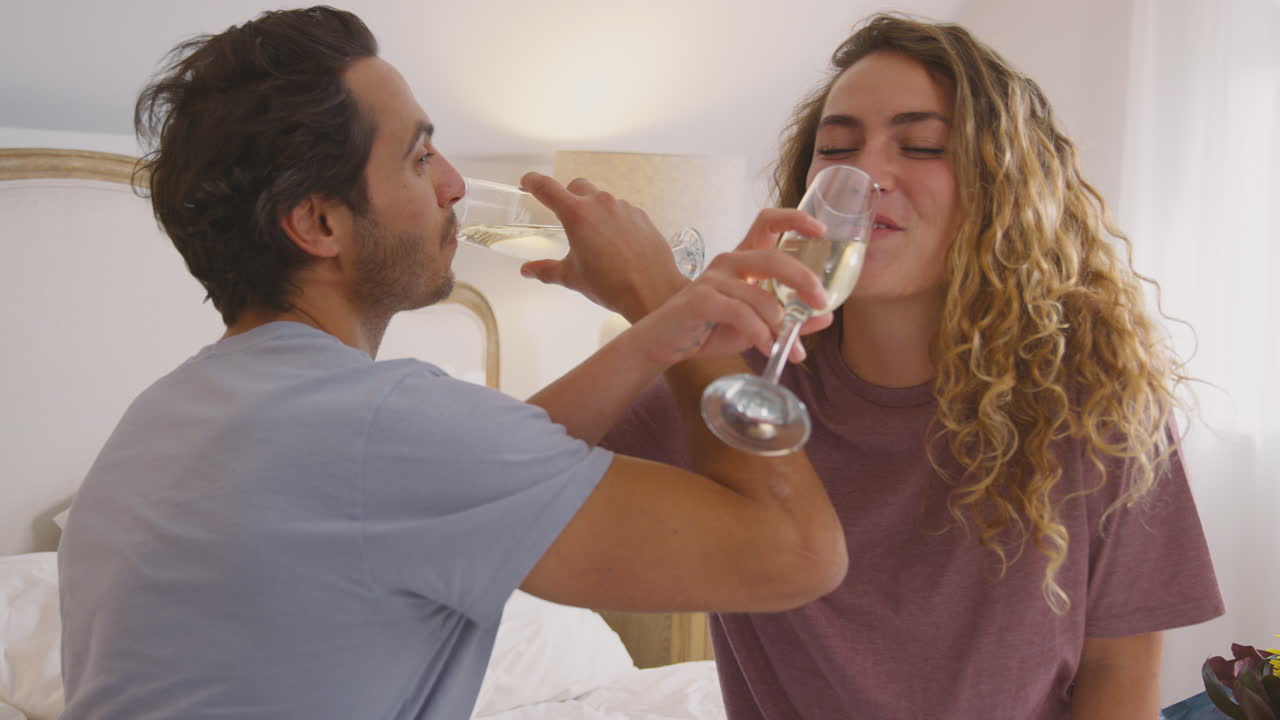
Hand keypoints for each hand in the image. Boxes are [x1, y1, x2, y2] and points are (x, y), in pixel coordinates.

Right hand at [518, 171, 687, 319]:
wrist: (652, 291)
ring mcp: (624, 208)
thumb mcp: (572, 277)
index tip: (527, 182)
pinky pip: (622, 211)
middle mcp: (601, 204)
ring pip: (602, 199)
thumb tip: (528, 270)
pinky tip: (617, 243)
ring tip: (595, 239)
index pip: (547, 189)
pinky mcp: (642, 216)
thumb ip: (546, 270)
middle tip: (566, 218)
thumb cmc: (609, 285)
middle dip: (568, 196)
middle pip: (577, 186)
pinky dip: (615, 221)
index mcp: (577, 214)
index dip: (533, 182)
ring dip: (594, 211)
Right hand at [624, 208, 832, 367]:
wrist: (665, 343)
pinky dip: (760, 333)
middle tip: (820, 302)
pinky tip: (767, 348)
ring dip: (780, 324)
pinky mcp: (701, 300)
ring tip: (789, 348)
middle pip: (773, 258)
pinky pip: (741, 314)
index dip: (795, 219)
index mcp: (743, 260)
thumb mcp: (756, 325)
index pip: (767, 222)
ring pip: (760, 296)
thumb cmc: (709, 328)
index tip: (821, 231)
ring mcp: (713, 279)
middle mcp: (729, 261)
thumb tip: (825, 317)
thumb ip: (789, 319)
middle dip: (803, 279)